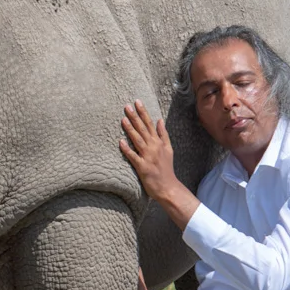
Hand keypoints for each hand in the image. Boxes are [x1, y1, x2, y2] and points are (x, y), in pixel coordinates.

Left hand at [120, 100, 199, 229]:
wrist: (168, 187)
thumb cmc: (166, 168)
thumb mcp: (168, 149)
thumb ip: (163, 134)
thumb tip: (160, 120)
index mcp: (159, 142)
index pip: (150, 124)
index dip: (143, 112)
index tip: (137, 102)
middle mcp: (154, 147)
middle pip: (143, 129)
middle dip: (135, 117)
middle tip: (127, 106)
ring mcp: (148, 157)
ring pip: (137, 140)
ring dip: (130, 129)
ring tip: (123, 119)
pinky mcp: (142, 167)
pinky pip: (133, 156)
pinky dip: (127, 149)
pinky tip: (120, 142)